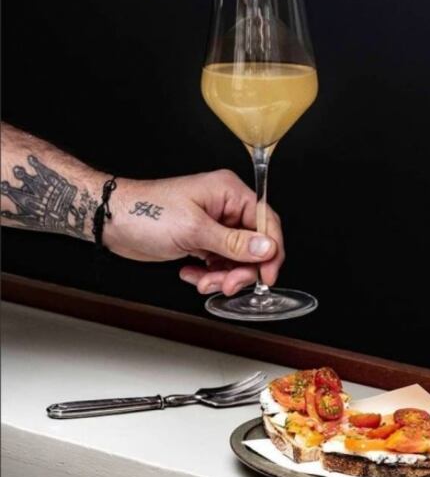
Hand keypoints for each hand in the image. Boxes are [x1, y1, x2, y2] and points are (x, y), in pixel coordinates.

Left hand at [106, 170, 283, 295]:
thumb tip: (266, 248)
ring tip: (203, 281)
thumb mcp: (194, 230)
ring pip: (236, 258)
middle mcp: (225, 207)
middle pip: (253, 245)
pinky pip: (218, 262)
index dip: (271, 250)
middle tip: (228, 284)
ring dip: (222, 275)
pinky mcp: (201, 240)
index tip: (267, 275)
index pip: (266, 221)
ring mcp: (213, 225)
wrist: (111, 221)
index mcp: (229, 193)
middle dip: (241, 269)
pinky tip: (191, 273)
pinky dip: (208, 274)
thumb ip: (234, 242)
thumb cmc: (145, 212)